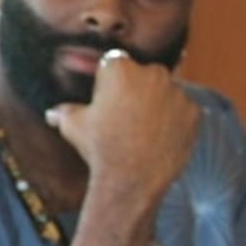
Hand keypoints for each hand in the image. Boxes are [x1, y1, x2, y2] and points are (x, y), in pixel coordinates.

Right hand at [46, 52, 201, 245]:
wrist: (131, 181)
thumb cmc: (99, 149)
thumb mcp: (73, 127)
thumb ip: (65, 112)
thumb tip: (52, 113)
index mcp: (120, 67)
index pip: (115, 63)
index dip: (110, 82)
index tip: (108, 101)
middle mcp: (151, 72)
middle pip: (143, 75)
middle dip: (136, 90)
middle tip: (125, 118)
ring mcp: (176, 91)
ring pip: (165, 92)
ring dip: (157, 105)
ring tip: (143, 133)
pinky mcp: (193, 112)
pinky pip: (183, 110)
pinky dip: (175, 121)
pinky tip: (159, 139)